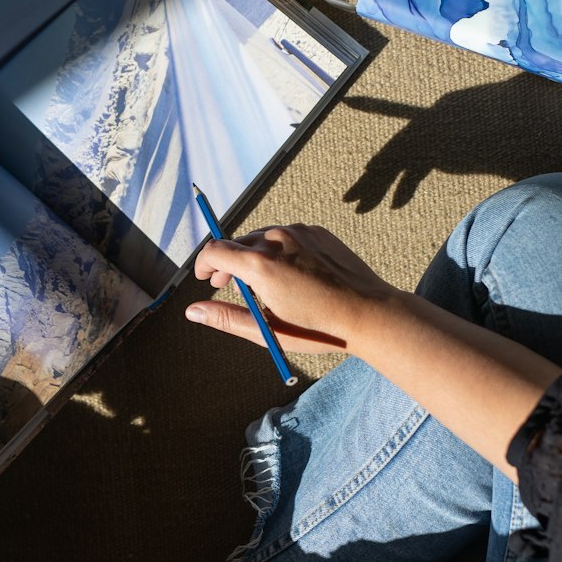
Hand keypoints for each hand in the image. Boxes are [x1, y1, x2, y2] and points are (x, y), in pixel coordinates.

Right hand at [188, 224, 405, 354]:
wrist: (368, 313)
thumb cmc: (318, 327)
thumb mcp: (267, 330)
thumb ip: (226, 318)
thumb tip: (193, 312)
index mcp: (260, 264)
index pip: (215, 251)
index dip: (204, 265)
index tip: (205, 278)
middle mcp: (276, 239)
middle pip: (237, 243)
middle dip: (227, 263)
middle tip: (226, 284)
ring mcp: (298, 232)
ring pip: (261, 237)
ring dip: (253, 255)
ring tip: (260, 281)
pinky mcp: (316, 231)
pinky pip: (286, 235)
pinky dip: (279, 250)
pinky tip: (289, 273)